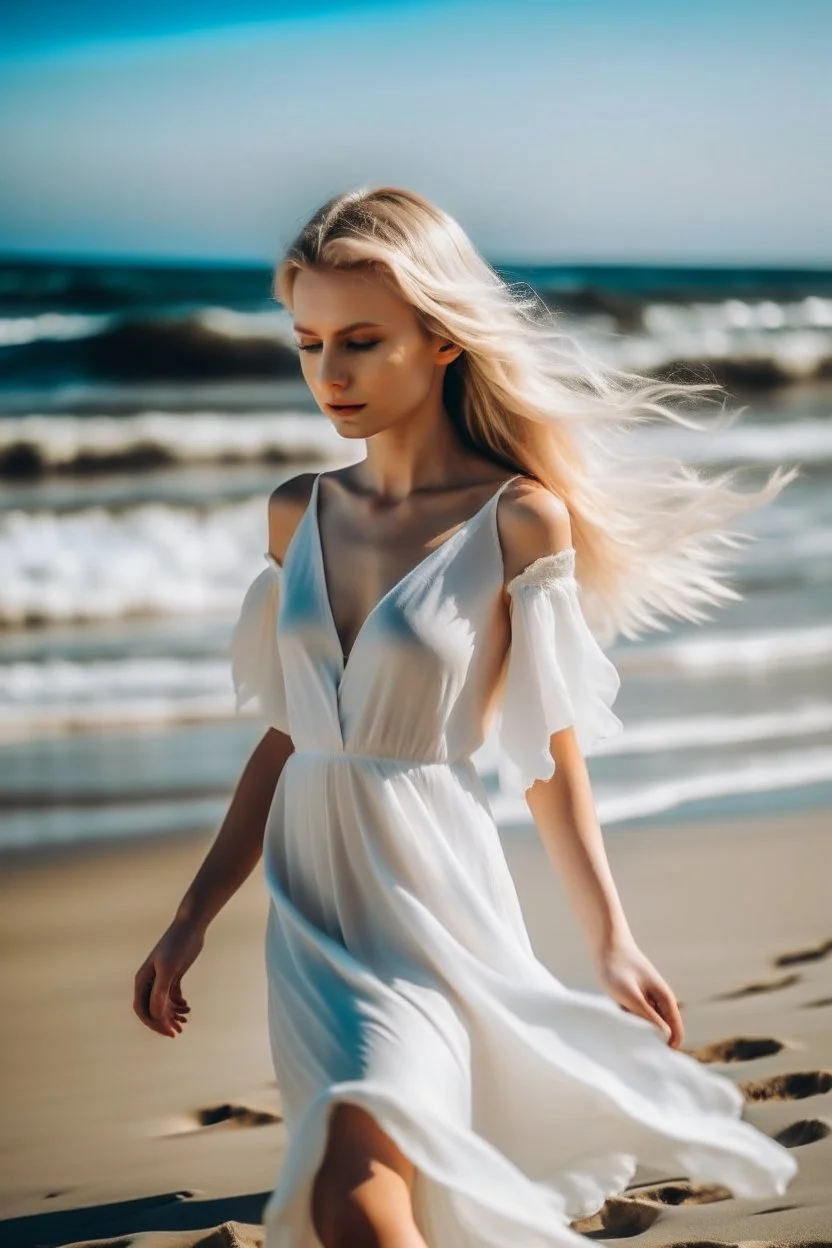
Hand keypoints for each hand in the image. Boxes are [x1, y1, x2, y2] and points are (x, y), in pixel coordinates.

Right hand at [133, 919, 202, 1037]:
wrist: (190, 926)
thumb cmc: (177, 945)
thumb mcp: (169, 968)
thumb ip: (161, 991)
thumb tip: (156, 1014)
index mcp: (143, 980)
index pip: (142, 1009)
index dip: (154, 1023)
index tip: (168, 1031)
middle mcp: (149, 981)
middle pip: (152, 1009)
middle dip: (163, 1022)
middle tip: (178, 1032)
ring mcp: (161, 978)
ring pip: (163, 1004)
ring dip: (172, 1015)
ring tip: (184, 1022)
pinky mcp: (173, 975)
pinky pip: (172, 996)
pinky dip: (178, 1004)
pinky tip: (187, 1007)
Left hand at [592, 936, 683, 1048]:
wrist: (605, 944)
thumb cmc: (617, 968)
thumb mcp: (631, 995)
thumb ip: (647, 1015)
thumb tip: (665, 1037)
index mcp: (665, 998)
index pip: (675, 1031)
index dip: (669, 1048)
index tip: (655, 1062)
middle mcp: (659, 999)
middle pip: (662, 1029)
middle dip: (652, 1042)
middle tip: (636, 1054)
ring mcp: (646, 997)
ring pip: (646, 1023)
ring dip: (638, 1031)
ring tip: (624, 1036)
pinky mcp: (633, 996)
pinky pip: (634, 1015)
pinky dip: (627, 1020)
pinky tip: (615, 1020)